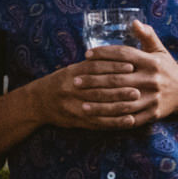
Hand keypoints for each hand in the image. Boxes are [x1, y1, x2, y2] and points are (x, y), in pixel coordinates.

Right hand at [21, 55, 142, 130]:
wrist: (38, 102)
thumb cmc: (61, 83)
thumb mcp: (72, 70)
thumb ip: (91, 65)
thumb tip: (117, 56)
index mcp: (72, 73)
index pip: (96, 67)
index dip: (114, 66)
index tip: (131, 65)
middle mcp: (72, 88)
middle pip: (100, 87)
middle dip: (121, 86)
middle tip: (139, 86)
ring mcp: (74, 106)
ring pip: (101, 105)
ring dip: (121, 103)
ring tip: (137, 100)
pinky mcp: (78, 120)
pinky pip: (100, 122)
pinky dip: (116, 121)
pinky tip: (129, 120)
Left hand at [81, 20, 177, 128]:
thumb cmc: (167, 69)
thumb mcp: (159, 50)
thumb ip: (147, 35)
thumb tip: (134, 22)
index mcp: (151, 62)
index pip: (123, 55)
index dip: (104, 54)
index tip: (87, 55)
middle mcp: (152, 79)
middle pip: (118, 79)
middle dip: (94, 81)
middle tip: (76, 81)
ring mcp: (153, 98)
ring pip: (121, 102)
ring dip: (100, 104)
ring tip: (82, 103)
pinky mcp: (153, 114)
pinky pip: (130, 118)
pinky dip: (113, 118)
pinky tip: (99, 118)